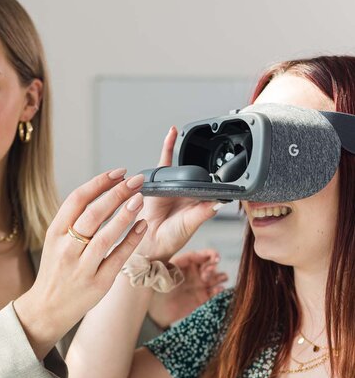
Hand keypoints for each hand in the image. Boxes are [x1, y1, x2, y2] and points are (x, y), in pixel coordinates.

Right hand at [15, 169, 147, 357]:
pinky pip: (117, 258)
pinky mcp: (98, 284)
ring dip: (124, 215)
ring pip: (105, 236)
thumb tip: (102, 191)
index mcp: (55, 233)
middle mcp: (67, 249)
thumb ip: (73, 219)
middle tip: (136, 180)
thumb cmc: (55, 270)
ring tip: (140, 198)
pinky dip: (131, 241)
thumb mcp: (55, 241)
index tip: (118, 172)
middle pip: (93, 214)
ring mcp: (82, 267)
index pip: (77, 199)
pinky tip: (142, 226)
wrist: (46, 308)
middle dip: (116, 193)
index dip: (100, 183)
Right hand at [135, 127, 217, 260]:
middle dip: (203, 160)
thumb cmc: (170, 238)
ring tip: (191, 139)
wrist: (149, 243)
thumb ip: (203, 212)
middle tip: (210, 146)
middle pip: (197, 171)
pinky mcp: (159, 182)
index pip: (212, 184)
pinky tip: (172, 134)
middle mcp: (186, 193)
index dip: (219, 174)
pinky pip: (164, 161)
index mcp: (198, 202)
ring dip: (186, 152)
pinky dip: (168, 146)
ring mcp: (173, 186)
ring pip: (182, 165)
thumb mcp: (191, 225)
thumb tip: (219, 202)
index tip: (229, 163)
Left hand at [147, 249, 227, 328]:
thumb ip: (167, 268)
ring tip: (217, 280)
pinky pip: (215, 291)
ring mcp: (199, 285)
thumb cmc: (155, 291)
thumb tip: (173, 264)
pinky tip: (218, 290)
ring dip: (219, 276)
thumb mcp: (159, 276)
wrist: (155, 312)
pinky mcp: (203, 298)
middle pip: (209, 264)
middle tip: (206, 274)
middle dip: (212, 266)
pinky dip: (219, 290)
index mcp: (183, 264)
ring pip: (216, 276)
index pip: (197, 255)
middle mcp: (193, 272)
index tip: (215, 257)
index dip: (208, 254)